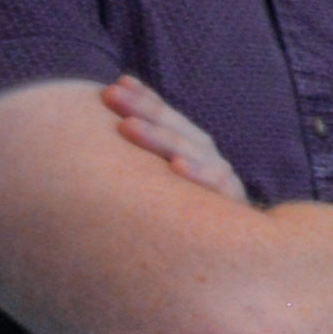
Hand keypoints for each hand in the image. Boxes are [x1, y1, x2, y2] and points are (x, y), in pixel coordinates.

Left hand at [101, 73, 245, 203]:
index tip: (116, 83)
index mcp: (190, 146)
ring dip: (159, 137)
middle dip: (142, 110)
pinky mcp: (231, 204)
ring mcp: (220, 178)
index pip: (166, 116)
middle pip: (174, 127)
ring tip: (128, 127)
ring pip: (191, 150)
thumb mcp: (164, 181)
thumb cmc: (185, 213)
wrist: (235, 250)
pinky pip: (215, 188)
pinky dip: (197, 175)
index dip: (143, 98)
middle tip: (109, 96)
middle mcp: (206, 157)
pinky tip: (177, 167)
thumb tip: (97, 129)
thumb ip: (147, 157)